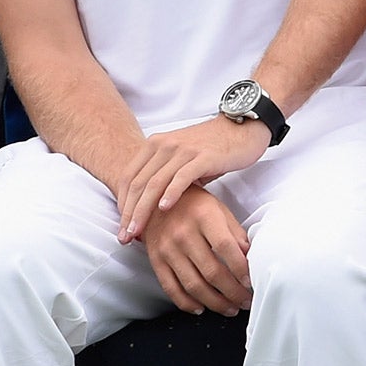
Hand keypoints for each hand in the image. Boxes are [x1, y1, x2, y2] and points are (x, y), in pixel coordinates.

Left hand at [117, 115, 267, 243]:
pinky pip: (182, 177)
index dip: (122, 204)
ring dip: (143, 210)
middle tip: (124, 237)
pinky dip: (171, 194)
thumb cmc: (213, 148)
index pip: (129, 177)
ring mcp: (183, 150)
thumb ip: (166, 174)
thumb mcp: (182, 157)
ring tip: (137, 231)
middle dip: (129, 213)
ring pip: (155, 183)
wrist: (243, 128)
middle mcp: (164, 145)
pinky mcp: (203, 157)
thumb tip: (153, 205)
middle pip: (138, 184)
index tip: (122, 226)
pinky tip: (164, 209)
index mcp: (155, 144)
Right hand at [139, 186, 251, 315]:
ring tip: (230, 308)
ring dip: (214, 302)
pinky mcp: (155, 261)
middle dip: (232, 292)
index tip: (250, 282)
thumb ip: (235, 234)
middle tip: (245, 301)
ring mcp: (167, 249)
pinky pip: (171, 288)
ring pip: (193, 285)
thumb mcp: (219, 210)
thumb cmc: (194, 205)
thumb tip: (251, 258)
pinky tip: (202, 308)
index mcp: (203, 217)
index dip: (240, 268)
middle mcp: (183, 234)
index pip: (225, 247)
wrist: (155, 200)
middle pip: (211, 271)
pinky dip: (187, 303)